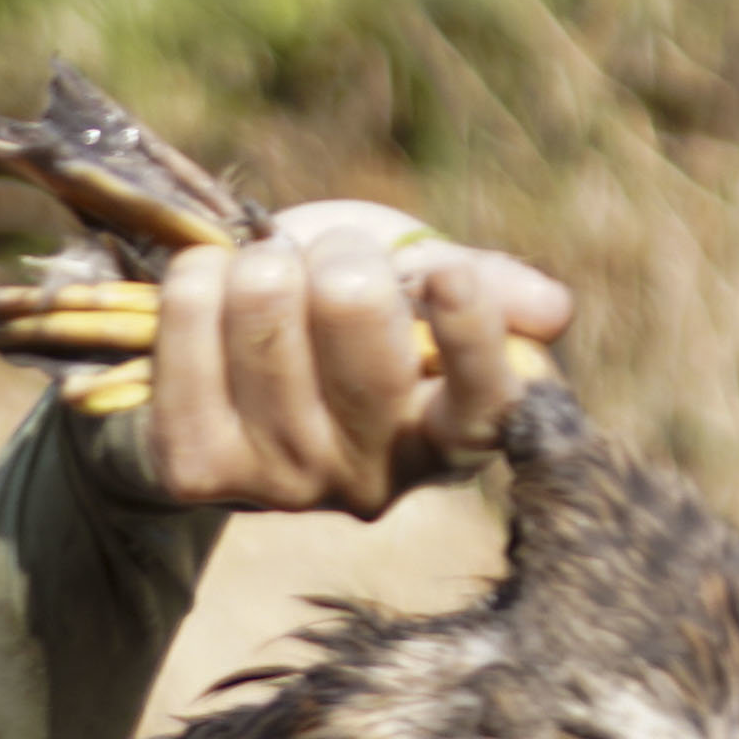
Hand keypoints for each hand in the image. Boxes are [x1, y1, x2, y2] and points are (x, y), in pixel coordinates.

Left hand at [135, 200, 573, 518]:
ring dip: (263, 263)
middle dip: (341, 256)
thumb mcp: (424, 287)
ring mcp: (281, 482)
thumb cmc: (348, 316)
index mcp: (448, 436)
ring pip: (265, 307)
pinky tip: (210, 286)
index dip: (469, 337)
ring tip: (268, 278)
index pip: (483, 403)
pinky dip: (197, 278)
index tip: (451, 274)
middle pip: (355, 316)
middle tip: (330, 262)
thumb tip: (550, 312)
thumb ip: (487, 285)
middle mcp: (372, 479)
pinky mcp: (196, 469)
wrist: (231, 366)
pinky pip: (189, 326)